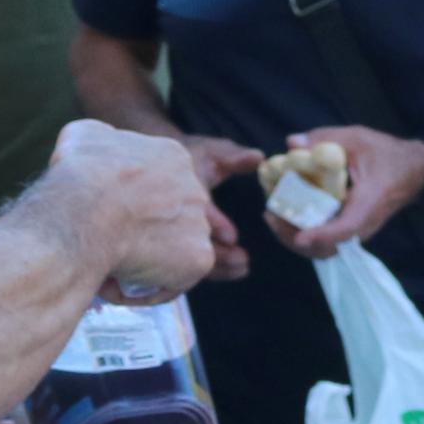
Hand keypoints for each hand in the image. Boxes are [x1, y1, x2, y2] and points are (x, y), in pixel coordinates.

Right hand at [28, 120, 227, 297]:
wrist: (84, 212)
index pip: (158, 185)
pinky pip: (172, 282)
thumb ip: (101, 141)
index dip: (130, 204)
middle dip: (141, 233)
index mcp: (172, 156)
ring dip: (144, 263)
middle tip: (108, 245)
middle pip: (168, 218)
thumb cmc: (79, 175)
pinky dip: (146, 290)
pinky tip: (117, 287)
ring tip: (108, 270)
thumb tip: (94, 151)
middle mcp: (195, 187)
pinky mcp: (200, 258)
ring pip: (171, 251)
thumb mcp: (83, 136)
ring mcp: (200, 224)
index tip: (107, 216)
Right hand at [180, 133, 265, 277]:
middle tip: (243, 260)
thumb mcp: (212, 152)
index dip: (214, 222)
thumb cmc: (194, 158)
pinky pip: (191, 262)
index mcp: (181, 188)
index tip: (232, 237)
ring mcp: (173, 231)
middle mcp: (174, 213)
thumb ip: (234, 157)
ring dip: (217, 267)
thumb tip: (260, 158)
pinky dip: (214, 269)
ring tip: (243, 267)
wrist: (163, 169)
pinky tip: (236, 270)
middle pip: (192, 241)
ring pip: (191, 257)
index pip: (197, 209)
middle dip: (218, 254)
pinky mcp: (178, 244)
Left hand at [272, 125, 423, 258]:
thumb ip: (325, 139)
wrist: (414, 171)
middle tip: (270, 216)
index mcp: (369, 202)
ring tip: (272, 217)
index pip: (346, 229)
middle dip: (294, 238)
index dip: (322, 236)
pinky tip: (285, 216)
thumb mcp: (357, 138)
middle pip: (327, 247)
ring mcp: (356, 231)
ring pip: (323, 249)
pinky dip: (302, 234)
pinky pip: (324, 241)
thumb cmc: (387, 154)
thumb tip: (292, 143)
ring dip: (295, 238)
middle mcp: (363, 224)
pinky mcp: (350, 230)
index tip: (300, 237)